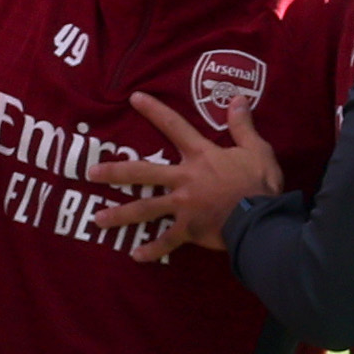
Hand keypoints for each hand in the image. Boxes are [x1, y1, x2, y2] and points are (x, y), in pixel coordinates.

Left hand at [86, 92, 281, 261]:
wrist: (263, 220)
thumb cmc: (260, 184)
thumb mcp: (256, 149)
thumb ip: (242, 125)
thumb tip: (237, 97)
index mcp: (200, 155)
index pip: (174, 126)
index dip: (154, 111)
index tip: (134, 98)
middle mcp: (184, 179)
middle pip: (143, 172)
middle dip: (115, 172)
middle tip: (90, 172)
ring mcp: (183, 206)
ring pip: (145, 209)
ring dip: (119, 215)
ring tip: (96, 220)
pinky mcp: (189, 230)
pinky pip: (167, 242)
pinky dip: (152, 250)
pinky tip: (135, 256)